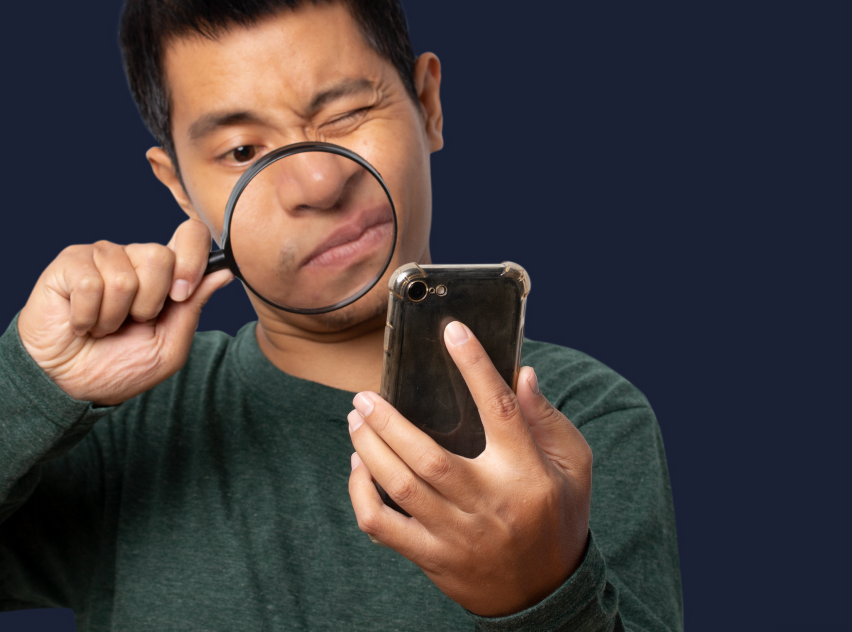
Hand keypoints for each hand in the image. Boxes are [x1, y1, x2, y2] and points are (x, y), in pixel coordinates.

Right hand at [16, 219, 231, 405]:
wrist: (69, 386)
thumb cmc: (117, 367)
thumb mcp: (167, 347)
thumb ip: (193, 308)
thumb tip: (224, 273)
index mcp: (162, 274)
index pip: (190, 235)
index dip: (193, 258)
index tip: (181, 294)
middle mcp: (133, 258)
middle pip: (160, 256)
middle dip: (147, 304)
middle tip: (128, 324)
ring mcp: (100, 257)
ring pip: (124, 277)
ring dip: (112, 318)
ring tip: (100, 326)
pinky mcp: (70, 264)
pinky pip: (90, 284)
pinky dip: (86, 317)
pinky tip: (79, 323)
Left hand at [347, 321, 592, 616]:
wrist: (545, 596)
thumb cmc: (558, 518)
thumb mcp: (573, 467)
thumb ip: (546, 419)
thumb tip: (522, 373)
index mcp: (526, 473)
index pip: (499, 410)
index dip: (475, 366)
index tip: (452, 331)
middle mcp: (489, 502)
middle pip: (428, 456)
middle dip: (388, 421)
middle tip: (364, 395)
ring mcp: (457, 533)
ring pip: (399, 486)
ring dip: (369, 447)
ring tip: (355, 418)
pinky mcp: (432, 556)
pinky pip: (382, 524)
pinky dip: (360, 493)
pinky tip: (358, 466)